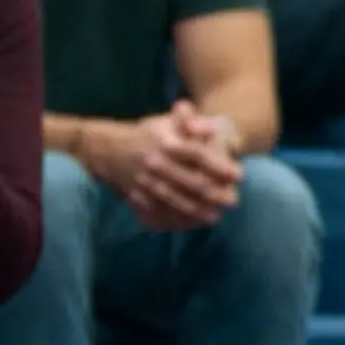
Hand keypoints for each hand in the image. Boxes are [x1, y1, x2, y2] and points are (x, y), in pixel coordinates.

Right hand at [89, 101, 244, 231]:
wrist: (105, 149)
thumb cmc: (145, 134)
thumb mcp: (164, 122)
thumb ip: (187, 120)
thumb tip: (206, 128)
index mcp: (165, 143)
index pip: (197, 155)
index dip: (219, 166)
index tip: (239, 175)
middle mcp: (155, 163)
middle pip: (188, 181)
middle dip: (212, 194)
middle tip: (232, 202)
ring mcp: (144, 182)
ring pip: (173, 199)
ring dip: (195, 210)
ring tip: (214, 217)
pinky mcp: (136, 196)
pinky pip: (156, 210)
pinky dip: (173, 219)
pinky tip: (190, 225)